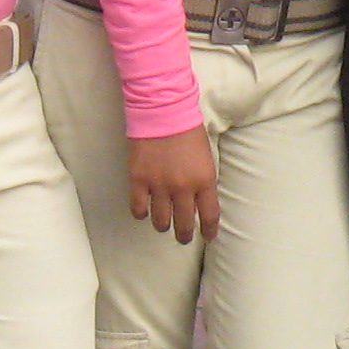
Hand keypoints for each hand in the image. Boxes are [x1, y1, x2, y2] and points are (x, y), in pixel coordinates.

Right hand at [126, 125, 219, 243]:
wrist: (163, 111)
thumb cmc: (188, 130)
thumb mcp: (206, 157)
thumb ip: (203, 180)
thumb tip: (200, 200)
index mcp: (204, 181)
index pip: (209, 216)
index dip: (209, 230)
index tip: (208, 237)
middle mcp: (183, 188)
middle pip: (184, 225)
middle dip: (184, 235)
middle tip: (183, 238)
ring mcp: (159, 186)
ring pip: (160, 221)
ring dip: (163, 226)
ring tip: (163, 225)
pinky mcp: (139, 180)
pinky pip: (138, 208)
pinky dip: (141, 214)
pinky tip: (144, 212)